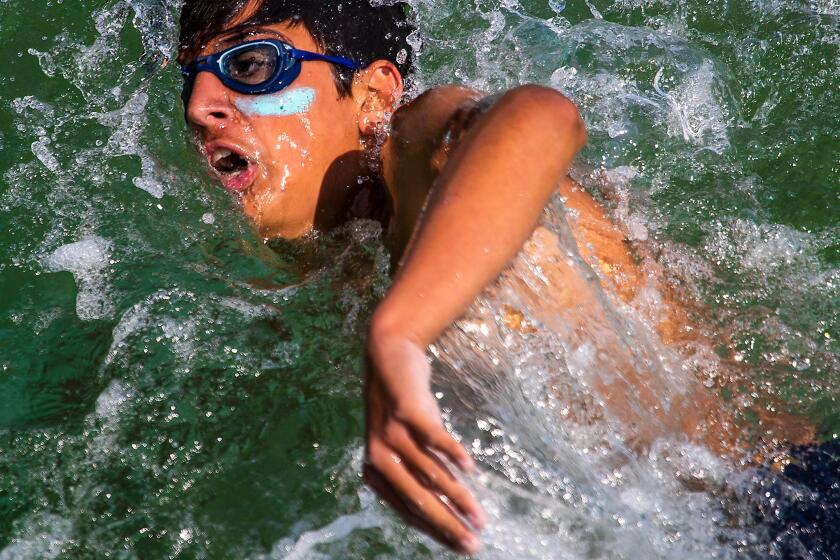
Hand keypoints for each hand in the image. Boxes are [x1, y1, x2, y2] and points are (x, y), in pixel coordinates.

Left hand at [364, 332, 485, 554]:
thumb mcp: (405, 444)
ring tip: (480, 514)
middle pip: (418, 499)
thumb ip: (419, 472)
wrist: (388, 355)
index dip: (437, 531)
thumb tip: (450, 507)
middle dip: (448, 524)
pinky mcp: (407, 411)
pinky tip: (471, 468)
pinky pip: (434, 438)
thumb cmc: (403, 408)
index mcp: (376, 471)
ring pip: (430, 473)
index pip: (409, 511)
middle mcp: (379, 456)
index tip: (463, 546)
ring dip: (458, 496)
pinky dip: (453, 453)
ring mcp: (391, 433)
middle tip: (474, 543)